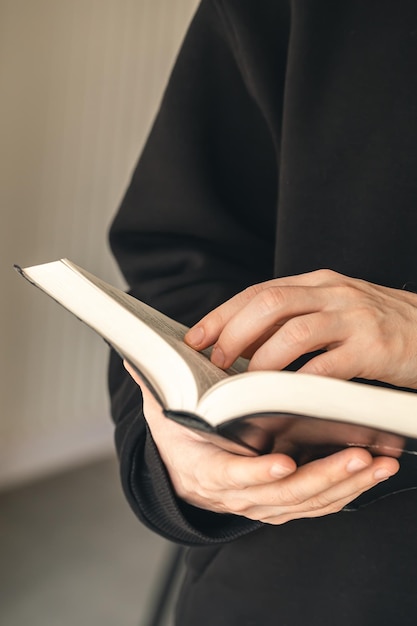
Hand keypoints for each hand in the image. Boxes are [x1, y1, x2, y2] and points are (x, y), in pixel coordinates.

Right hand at [124, 361, 398, 523]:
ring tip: (378, 462)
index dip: (255, 473)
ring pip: (310, 502)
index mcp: (206, 471)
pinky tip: (375, 471)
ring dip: (347, 485)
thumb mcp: (163, 412)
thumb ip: (154, 383)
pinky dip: (351, 490)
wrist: (187, 472)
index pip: (231, 477)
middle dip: (323, 477)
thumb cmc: (181, 438)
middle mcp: (238, 496)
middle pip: (283, 495)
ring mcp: (265, 502)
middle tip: (358, 456)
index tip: (281, 462)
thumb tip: (132, 353)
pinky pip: (321, 503)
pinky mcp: (286, 502)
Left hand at [184, 269, 416, 388]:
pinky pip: (328, 367)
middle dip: (234, 334)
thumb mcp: (334, 310)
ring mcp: (355, 318)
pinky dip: (300, 384)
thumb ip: (296, 318)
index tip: (195, 338)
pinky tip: (285, 398)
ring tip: (245, 384)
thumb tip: (243, 342)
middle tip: (216, 363)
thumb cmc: (377, 326)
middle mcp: (333, 293)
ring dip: (261, 361)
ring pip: (294, 333)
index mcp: (318, 282)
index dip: (222, 315)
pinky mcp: (374, 348)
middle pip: (269, 304)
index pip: (258, 292)